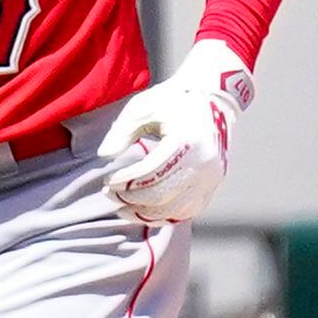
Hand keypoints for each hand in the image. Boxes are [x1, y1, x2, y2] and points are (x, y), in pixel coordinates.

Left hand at [98, 40, 253, 224]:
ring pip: (175, 210)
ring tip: (123, 206)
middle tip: (110, 193)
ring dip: (145, 213)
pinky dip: (164, 216)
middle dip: (131, 199)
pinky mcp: (214, 186)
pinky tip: (144, 211)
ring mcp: (212, 178)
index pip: (151, 173)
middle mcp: (205, 163)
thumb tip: (104, 155)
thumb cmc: (173, 102)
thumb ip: (122, 131)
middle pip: (162, 196)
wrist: (212, 100)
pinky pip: (188, 212)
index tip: (108, 181)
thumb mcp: (143, 107)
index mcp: (189, 141)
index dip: (126, 182)